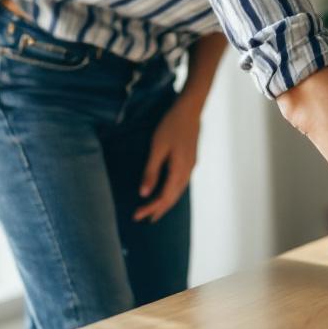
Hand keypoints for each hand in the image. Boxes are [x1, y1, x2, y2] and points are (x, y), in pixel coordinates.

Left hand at [135, 97, 202, 222]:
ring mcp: (191, 166)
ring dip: (166, 202)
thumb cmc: (171, 125)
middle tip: (143, 219)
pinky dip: (172, 192)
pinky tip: (166, 191)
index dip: (150, 208)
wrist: (190, 109)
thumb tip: (144, 194)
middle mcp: (187, 171)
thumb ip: (151, 171)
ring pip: (178, 191)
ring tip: (154, 210)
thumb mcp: (157, 148)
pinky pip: (181, 183)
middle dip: (158, 209)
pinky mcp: (190, 160)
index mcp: (179, 170)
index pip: (163, 197)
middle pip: (173, 197)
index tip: (136, 216)